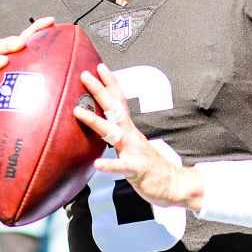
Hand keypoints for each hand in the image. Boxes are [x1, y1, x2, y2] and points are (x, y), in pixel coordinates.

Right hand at [0, 17, 56, 147]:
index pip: (25, 43)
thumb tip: (85, 93)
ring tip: (2, 62)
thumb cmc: (20, 121)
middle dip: (9, 42)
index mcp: (16, 68)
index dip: (36, 30)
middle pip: (0, 48)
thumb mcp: (40, 106)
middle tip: (20, 44)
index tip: (50, 22)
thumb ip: (57, 96)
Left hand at [73, 63, 195, 209]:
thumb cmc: (148, 166)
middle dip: (99, 91)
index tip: (99, 67)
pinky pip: (121, 167)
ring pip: (113, 134)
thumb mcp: (131, 146)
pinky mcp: (136, 170)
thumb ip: (118, 135)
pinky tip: (97, 163)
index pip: (119, 101)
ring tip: (78, 112)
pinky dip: (109, 165)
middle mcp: (131, 136)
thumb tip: (103, 124)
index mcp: (129, 129)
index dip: (110, 83)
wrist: (173, 185)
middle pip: (114, 109)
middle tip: (84, 74)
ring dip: (95, 121)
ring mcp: (134, 151)